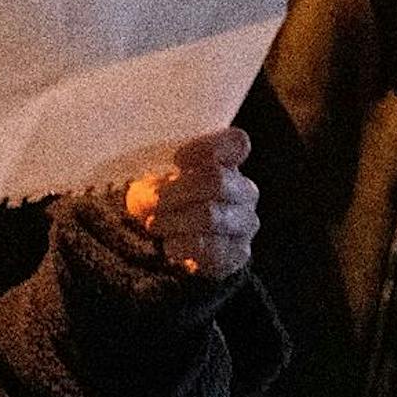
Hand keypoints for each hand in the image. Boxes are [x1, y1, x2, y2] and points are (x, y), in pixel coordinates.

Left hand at [127, 129, 258, 278]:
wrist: (178, 245)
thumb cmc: (168, 200)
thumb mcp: (161, 177)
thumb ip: (158, 168)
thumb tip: (151, 185)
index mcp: (228, 162)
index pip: (237, 142)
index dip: (207, 147)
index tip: (177, 159)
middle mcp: (244, 191)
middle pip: (217, 180)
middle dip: (176, 190)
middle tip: (152, 199)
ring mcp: (245, 223)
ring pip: (210, 216)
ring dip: (174, 220)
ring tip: (154, 224)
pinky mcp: (238, 254)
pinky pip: (211, 249)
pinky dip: (183, 245)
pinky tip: (169, 245)